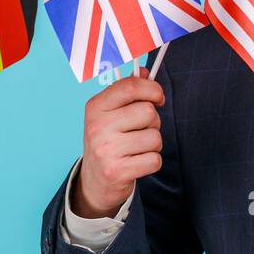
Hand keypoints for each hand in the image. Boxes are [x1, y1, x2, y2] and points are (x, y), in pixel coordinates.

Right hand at [73, 67, 165, 217]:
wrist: (95, 181)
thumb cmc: (109, 141)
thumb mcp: (111, 113)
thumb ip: (128, 91)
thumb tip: (144, 71)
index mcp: (96, 106)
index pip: (131, 86)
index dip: (152, 89)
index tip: (158, 98)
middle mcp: (97, 126)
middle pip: (148, 112)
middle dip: (153, 122)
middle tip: (141, 130)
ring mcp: (106, 150)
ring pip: (155, 137)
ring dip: (153, 144)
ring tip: (137, 148)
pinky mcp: (117, 171)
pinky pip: (154, 160)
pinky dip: (152, 162)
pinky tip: (137, 163)